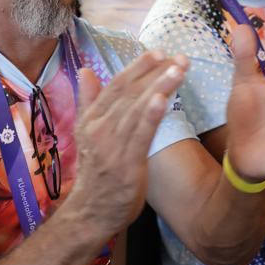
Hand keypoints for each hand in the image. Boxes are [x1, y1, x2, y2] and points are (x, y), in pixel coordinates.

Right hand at [68, 50, 187, 235]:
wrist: (91, 213)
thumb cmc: (96, 171)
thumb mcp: (87, 133)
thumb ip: (89, 101)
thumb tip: (85, 70)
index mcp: (91, 119)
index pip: (117, 85)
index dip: (138, 67)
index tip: (159, 52)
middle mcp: (99, 129)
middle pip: (130, 93)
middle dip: (155, 72)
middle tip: (178, 57)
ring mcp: (111, 147)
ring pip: (137, 109)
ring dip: (158, 86)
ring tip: (178, 69)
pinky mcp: (126, 165)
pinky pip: (140, 136)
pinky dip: (150, 116)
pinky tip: (162, 99)